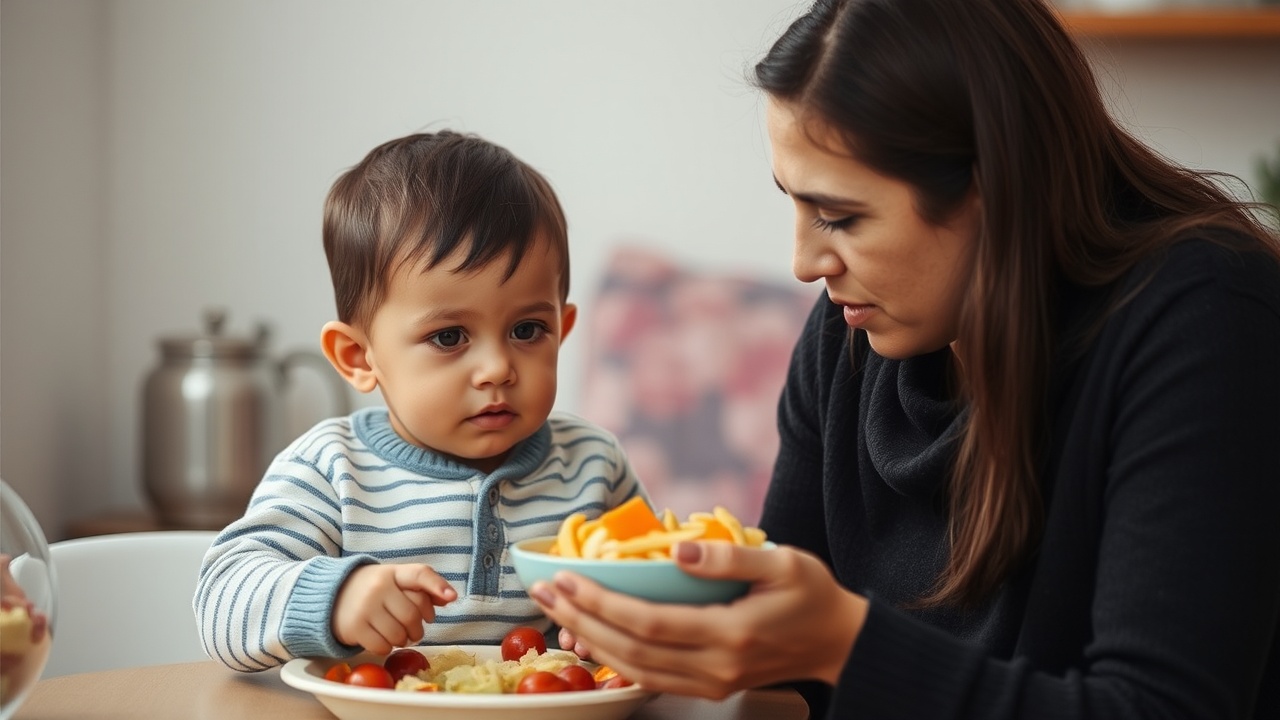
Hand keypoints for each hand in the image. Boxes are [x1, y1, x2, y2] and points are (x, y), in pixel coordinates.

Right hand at [332, 563, 456, 654]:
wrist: (332, 596)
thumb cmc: (374, 591)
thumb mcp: (395, 582)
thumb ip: (422, 588)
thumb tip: (450, 597)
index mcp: (393, 572)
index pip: (419, 574)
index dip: (437, 586)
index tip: (452, 597)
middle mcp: (379, 587)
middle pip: (412, 614)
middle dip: (417, 628)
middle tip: (414, 630)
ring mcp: (365, 607)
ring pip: (398, 633)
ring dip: (404, 640)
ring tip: (398, 635)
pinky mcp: (355, 627)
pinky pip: (382, 646)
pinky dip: (387, 647)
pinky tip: (383, 639)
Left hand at [530, 541, 866, 698]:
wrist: (837, 641)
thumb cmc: (812, 594)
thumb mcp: (783, 563)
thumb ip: (730, 557)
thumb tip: (679, 549)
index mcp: (732, 633)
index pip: (650, 622)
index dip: (601, 602)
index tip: (567, 577)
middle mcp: (716, 666)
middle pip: (631, 649)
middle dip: (581, 619)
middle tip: (544, 590)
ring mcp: (711, 682)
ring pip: (634, 669)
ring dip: (589, 639)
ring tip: (555, 610)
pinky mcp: (708, 686)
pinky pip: (650, 677)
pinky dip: (614, 658)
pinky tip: (590, 635)